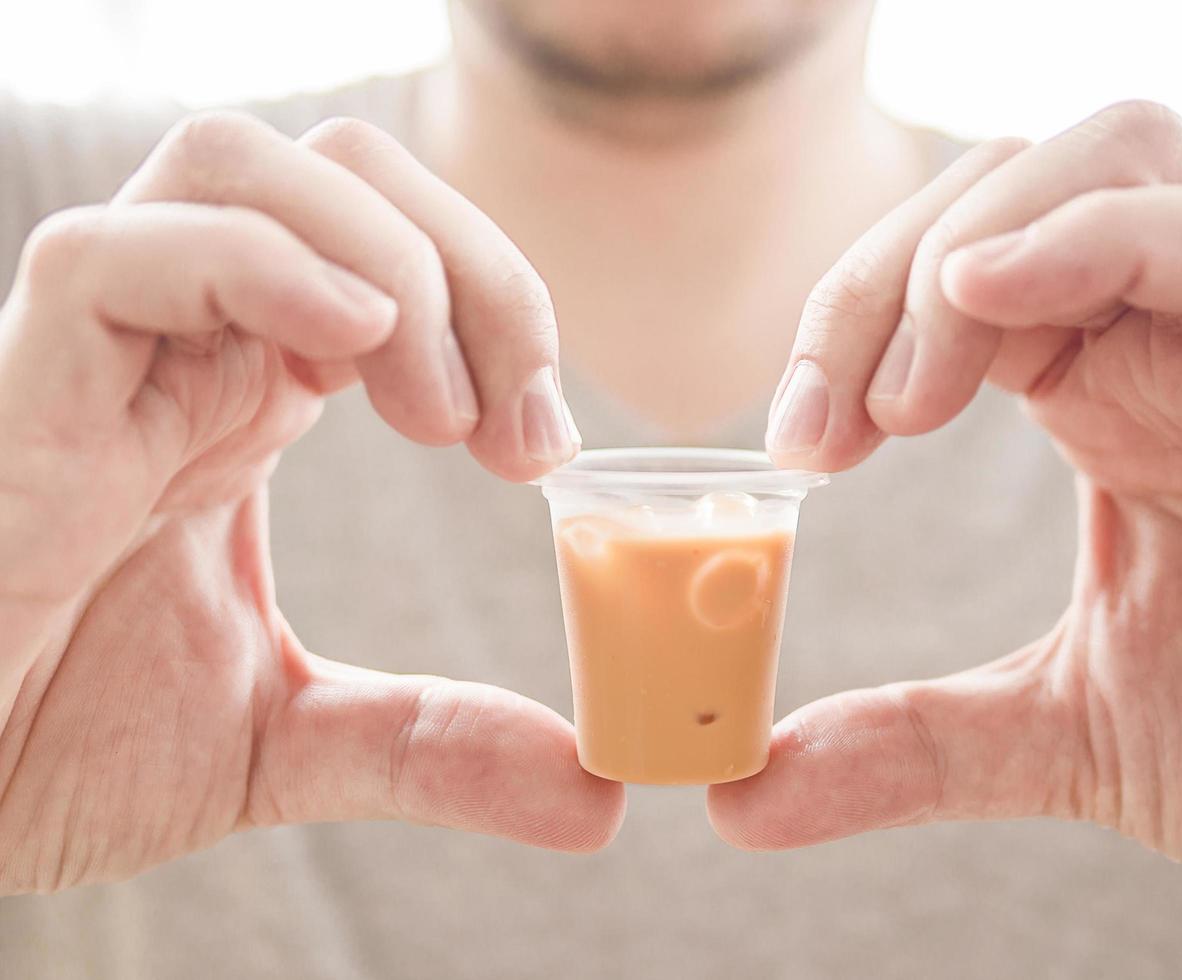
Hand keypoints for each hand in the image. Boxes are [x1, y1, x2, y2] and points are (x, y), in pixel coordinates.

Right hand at [0, 112, 617, 894]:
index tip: (543, 444)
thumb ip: (437, 745)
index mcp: (252, 391)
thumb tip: (593, 796)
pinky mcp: (23, 387)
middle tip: (517, 421)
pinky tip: (352, 344)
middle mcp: (188, 344)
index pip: (398, 251)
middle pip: (347, 175)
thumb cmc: (60, 743)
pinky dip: (257, 264)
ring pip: (241, 167)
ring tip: (435, 413)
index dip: (500, 307)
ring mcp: (102, 351)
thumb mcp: (291, 740)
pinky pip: (119, 254)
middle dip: (474, 267)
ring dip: (387, 262)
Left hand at [710, 101, 1181, 895]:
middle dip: (876, 283)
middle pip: (1001, 191)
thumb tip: (743, 800)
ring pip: (1100, 163)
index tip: (798, 444)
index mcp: (1111, 389)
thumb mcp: (1063, 735)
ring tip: (904, 406)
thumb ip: (907, 744)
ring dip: (960, 258)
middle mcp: (1179, 333)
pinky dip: (1087, 240)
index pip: (955, 270)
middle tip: (821, 429)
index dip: (849, 322)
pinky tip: (978, 296)